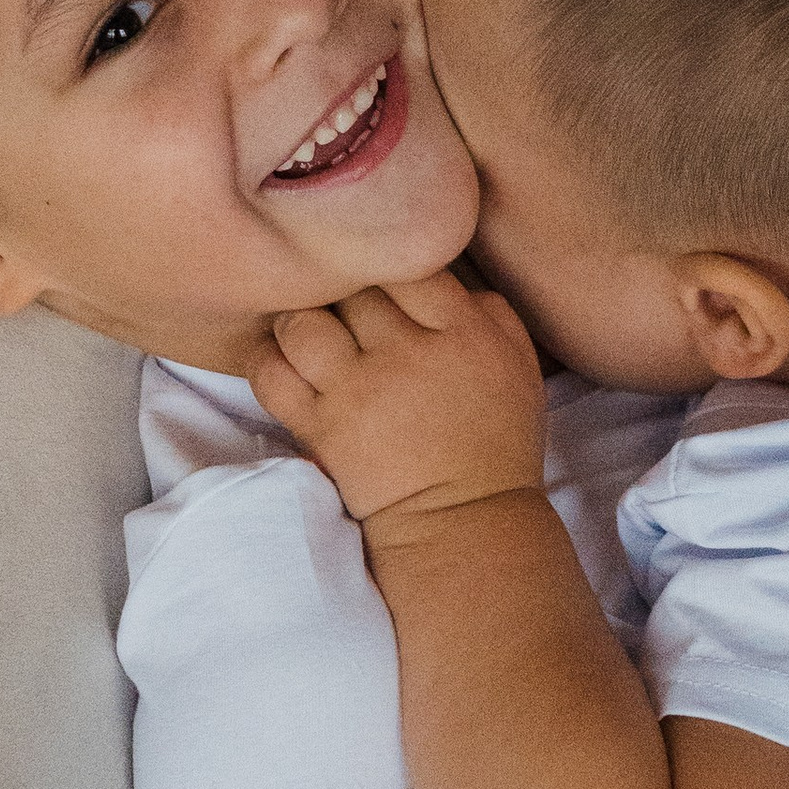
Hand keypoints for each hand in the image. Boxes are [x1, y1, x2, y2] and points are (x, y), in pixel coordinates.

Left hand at [252, 272, 548, 541]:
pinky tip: (284, 363)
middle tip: (343, 311)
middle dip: (344, 294)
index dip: (390, 266)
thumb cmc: (495, 445)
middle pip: (353, 289)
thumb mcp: (520, 367)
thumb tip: (444, 276)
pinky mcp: (322, 427)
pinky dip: (268, 360)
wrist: (464, 522)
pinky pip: (273, 374)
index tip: (386, 285)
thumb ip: (490, 311)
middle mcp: (409, 353)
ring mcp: (360, 390)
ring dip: (300, 321)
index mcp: (464, 333)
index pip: (412, 267)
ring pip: (304, 322)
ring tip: (309, 334)